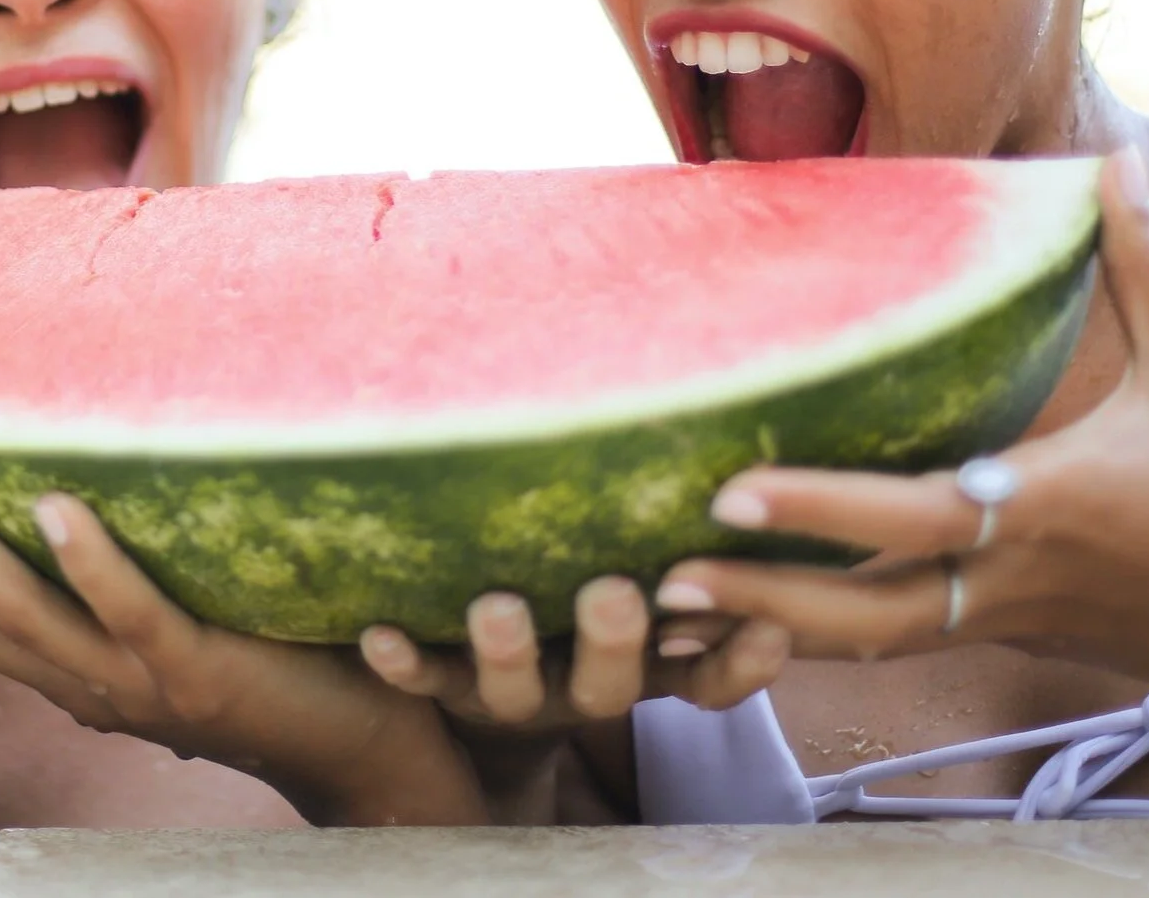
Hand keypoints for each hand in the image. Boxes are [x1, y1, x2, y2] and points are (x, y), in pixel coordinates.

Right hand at [0, 461, 486, 825]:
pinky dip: (91, 563)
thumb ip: (112, 573)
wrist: (374, 752)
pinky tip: (56, 505)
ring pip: (21, 615)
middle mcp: (80, 682)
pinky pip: (134, 614)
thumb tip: (61, 471)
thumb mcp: (168, 621)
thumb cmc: (273, 661)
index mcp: (63, 668)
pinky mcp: (203, 670)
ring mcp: (136, 680)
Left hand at [356, 583, 789, 819]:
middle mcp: (584, 685)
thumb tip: (727, 444)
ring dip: (508, 651)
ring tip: (497, 607)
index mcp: (644, 664)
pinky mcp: (447, 686)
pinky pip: (424, 678)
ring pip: (513, 689)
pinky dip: (405, 660)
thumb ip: (675, 541)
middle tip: (614, 594)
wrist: (486, 705)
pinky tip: (378, 634)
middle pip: (608, 684)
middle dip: (613, 640)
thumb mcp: (642, 585)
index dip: (740, 662)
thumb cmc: (582, 603)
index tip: (770, 627)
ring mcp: (514, 693)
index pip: (707, 675)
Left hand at [648, 149, 1148, 731]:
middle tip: (659, 578)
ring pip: (876, 645)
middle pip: (863, 615)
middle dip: (760, 606)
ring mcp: (1012, 621)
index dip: (816, 510)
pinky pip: (909, 644)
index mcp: (1044, 510)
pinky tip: (772, 618)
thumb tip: (1113, 162)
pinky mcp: (1020, 638)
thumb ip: (1145, 265)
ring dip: (779, 633)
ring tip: (681, 611)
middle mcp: (1011, 578)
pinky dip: (834, 636)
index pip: (909, 518)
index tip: (726, 493)